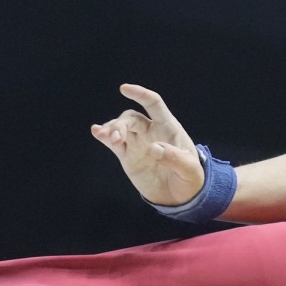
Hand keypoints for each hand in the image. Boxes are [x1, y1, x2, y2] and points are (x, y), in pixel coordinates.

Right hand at [91, 84, 204, 205]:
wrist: (179, 196)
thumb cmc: (189, 179)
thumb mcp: (189, 169)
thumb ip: (174, 158)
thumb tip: (154, 148)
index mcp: (168, 127)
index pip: (153, 104)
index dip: (140, 94)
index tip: (124, 89)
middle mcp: (150, 131)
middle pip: (131, 118)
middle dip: (121, 124)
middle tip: (115, 138)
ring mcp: (137, 143)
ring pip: (120, 128)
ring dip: (111, 130)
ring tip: (106, 138)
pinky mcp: (127, 156)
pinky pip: (113, 143)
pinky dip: (103, 136)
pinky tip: (96, 132)